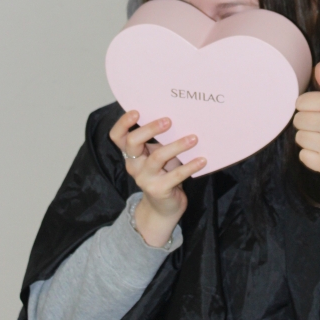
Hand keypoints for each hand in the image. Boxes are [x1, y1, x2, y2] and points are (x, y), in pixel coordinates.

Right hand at [109, 110, 205, 247]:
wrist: (163, 207)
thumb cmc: (162, 173)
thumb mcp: (157, 155)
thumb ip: (160, 139)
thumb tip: (179, 115)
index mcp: (130, 153)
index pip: (117, 136)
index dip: (123, 123)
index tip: (136, 112)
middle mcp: (134, 165)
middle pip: (133, 143)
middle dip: (150, 129)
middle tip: (169, 121)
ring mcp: (144, 178)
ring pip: (157, 157)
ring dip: (176, 145)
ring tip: (193, 138)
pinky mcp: (159, 189)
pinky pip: (176, 175)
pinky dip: (190, 166)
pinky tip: (202, 159)